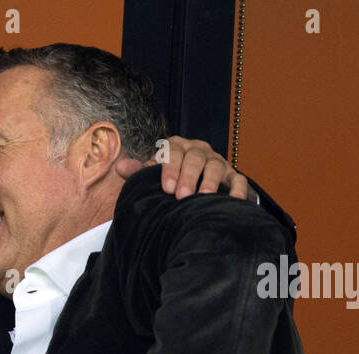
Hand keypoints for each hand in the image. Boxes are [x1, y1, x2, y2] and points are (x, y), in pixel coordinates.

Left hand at [115, 135, 252, 200]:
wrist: (191, 187)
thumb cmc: (167, 182)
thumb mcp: (151, 177)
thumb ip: (138, 173)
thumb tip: (120, 166)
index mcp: (176, 147)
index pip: (173, 152)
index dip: (170, 168)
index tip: (167, 188)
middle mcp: (198, 151)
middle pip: (195, 158)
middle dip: (189, 176)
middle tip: (182, 196)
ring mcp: (217, 162)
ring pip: (216, 166)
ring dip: (211, 182)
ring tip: (204, 198)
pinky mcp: (233, 175)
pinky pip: (238, 179)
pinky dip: (238, 189)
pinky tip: (234, 201)